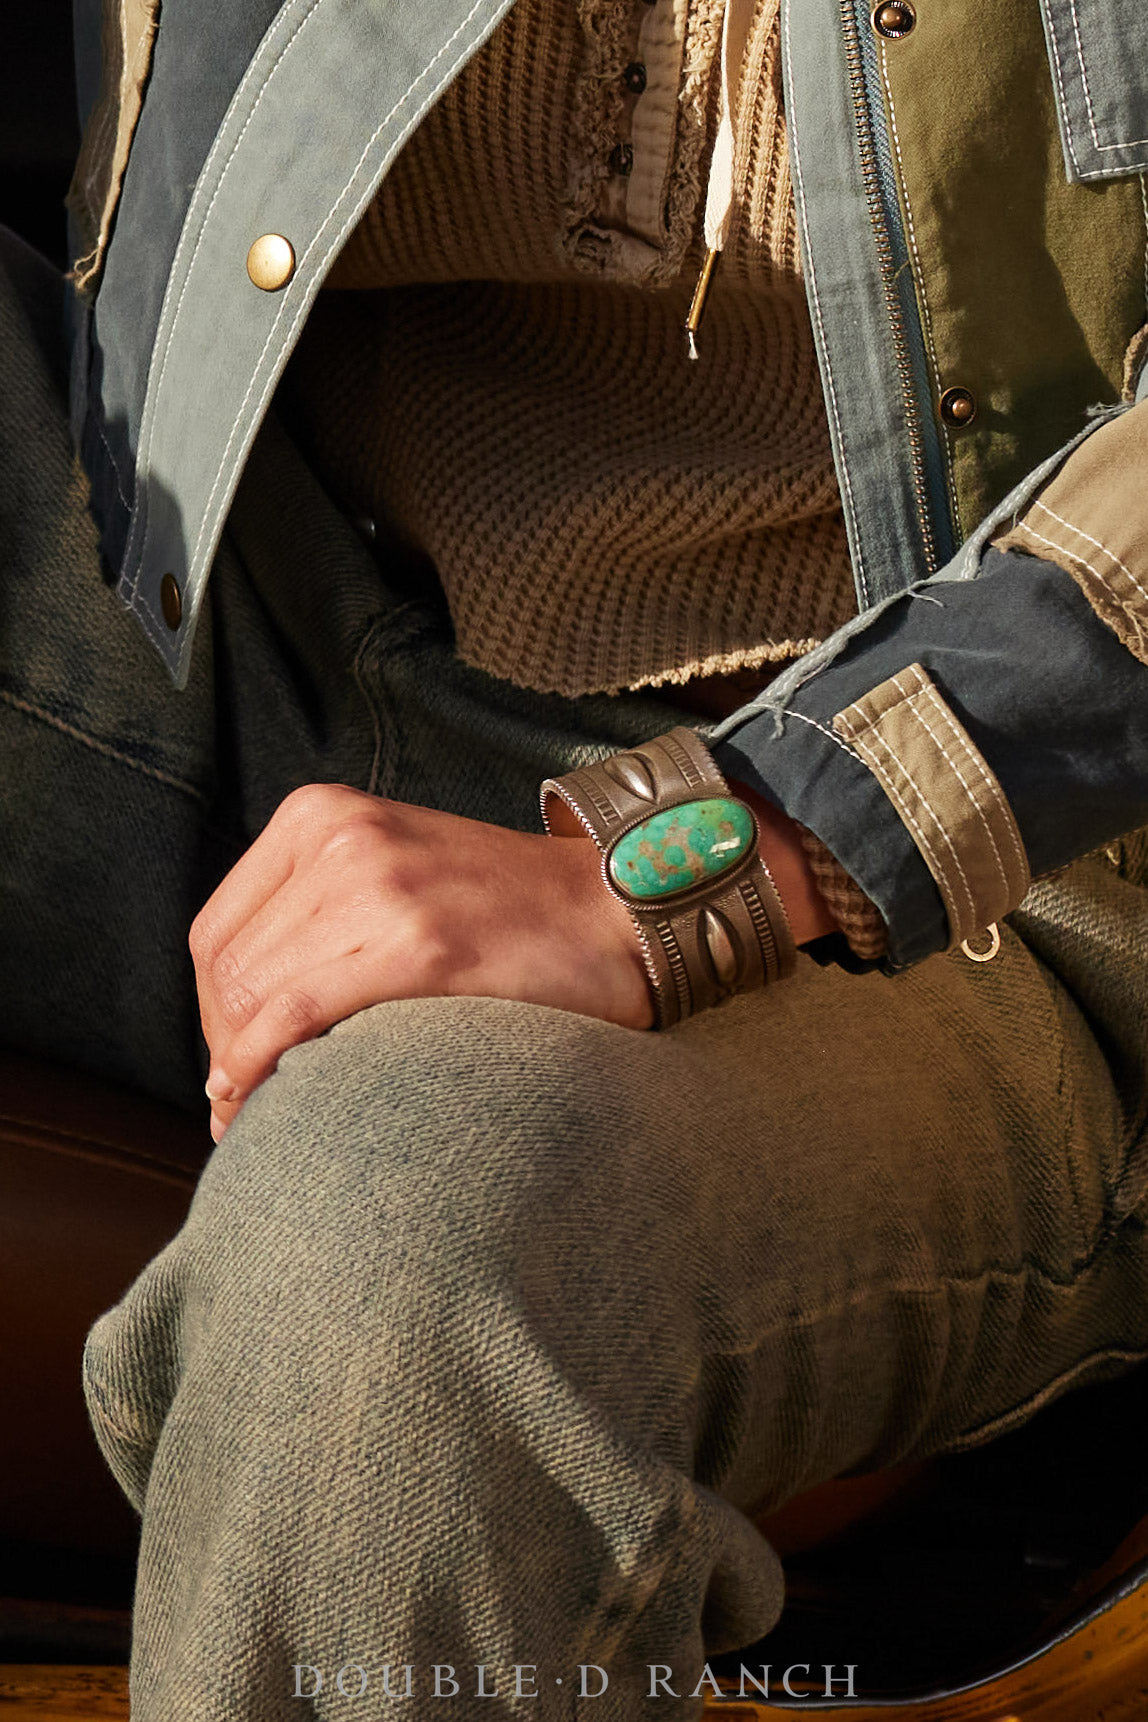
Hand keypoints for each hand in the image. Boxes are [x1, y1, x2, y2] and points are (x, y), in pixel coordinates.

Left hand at [191, 785, 653, 1139]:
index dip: (213, 1015)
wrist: (617, 906)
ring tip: (259, 1115)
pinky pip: (296, 1013)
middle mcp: (339, 837)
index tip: (234, 1065)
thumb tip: (238, 1015)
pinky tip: (260, 1102)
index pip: (216, 933)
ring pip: (253, 996)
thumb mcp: (391, 869)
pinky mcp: (419, 943)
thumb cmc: (508, 910)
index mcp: (320, 814)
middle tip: (249, 1104)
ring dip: (242, 1070)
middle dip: (226, 1050)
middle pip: (227, 970)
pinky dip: (261, 1065)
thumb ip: (316, 913)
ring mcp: (379, 885)